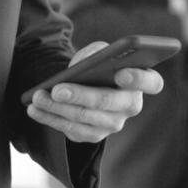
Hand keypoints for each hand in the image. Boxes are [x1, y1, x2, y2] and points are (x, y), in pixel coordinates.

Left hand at [25, 42, 163, 141]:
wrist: (86, 84)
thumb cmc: (98, 65)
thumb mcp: (99, 52)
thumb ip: (97, 53)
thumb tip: (86, 64)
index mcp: (142, 80)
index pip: (152, 82)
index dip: (139, 79)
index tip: (121, 73)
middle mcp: (131, 105)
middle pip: (108, 103)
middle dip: (81, 96)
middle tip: (57, 90)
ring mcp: (113, 124)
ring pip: (85, 120)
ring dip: (58, 109)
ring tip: (37, 98)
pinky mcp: (94, 135)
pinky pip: (72, 131)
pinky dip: (51, 119)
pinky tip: (35, 109)